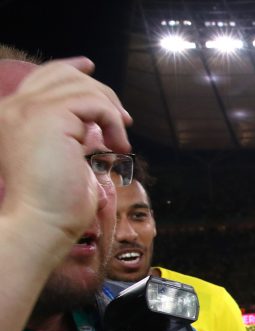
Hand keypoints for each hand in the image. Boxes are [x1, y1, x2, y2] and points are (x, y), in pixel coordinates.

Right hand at [0, 58, 130, 248]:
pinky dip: (113, 122)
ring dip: (111, 112)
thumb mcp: (62, 156)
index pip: (42, 77)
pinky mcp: (48, 116)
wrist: (42, 221)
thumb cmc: (55, 203)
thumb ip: (70, 131)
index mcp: (13, 115)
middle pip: (64, 75)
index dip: (70, 68)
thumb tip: (96, 121)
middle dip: (101, 92)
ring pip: (82, 87)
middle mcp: (14, 107)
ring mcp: (28, 109)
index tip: (91, 68)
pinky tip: (117, 146)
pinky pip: (94, 103)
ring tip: (119, 143)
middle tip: (124, 120)